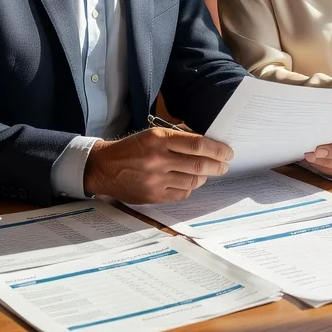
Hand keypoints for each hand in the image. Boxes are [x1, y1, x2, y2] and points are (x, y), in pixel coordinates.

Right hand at [83, 128, 232, 202]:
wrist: (104, 168)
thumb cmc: (132, 148)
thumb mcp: (153, 134)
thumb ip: (178, 138)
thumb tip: (206, 142)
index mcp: (159, 139)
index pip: (197, 145)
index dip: (217, 149)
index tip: (227, 152)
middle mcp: (158, 159)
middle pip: (198, 165)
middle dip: (217, 165)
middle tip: (225, 164)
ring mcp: (156, 180)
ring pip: (192, 181)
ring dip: (205, 177)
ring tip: (208, 172)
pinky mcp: (153, 196)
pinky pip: (181, 194)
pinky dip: (190, 188)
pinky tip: (191, 182)